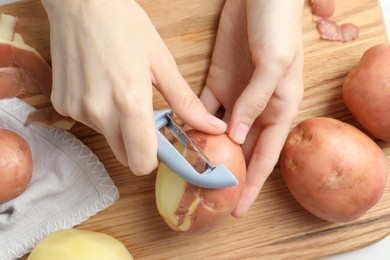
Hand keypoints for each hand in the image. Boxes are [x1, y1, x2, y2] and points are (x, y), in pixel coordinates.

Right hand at [41, 0, 226, 174]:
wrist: (81, 3)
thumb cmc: (125, 26)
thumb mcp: (162, 63)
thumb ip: (186, 103)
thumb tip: (214, 127)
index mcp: (130, 103)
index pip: (141, 163)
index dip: (154, 159)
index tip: (161, 144)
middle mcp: (99, 112)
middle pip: (124, 156)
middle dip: (138, 145)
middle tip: (144, 116)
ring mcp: (76, 110)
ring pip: (107, 138)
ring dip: (118, 126)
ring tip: (121, 91)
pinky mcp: (61, 104)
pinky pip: (88, 122)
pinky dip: (99, 112)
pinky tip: (101, 86)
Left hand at [200, 0, 303, 216]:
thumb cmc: (278, 25)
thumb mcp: (274, 63)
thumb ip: (257, 101)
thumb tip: (236, 136)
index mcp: (280, 108)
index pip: (266, 155)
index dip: (253, 184)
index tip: (239, 208)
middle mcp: (258, 108)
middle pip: (242, 151)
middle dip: (227, 175)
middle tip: (209, 198)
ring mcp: (236, 96)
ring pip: (220, 134)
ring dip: (206, 152)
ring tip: (189, 173)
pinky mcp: (218, 82)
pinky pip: (203, 109)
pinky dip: (193, 124)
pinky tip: (181, 137)